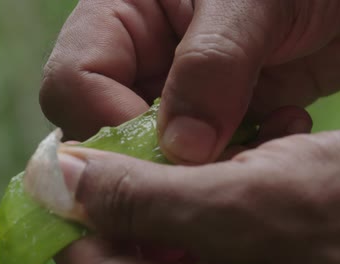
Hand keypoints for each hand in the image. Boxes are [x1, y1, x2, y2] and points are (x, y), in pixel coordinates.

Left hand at [39, 115, 339, 263]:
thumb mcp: (254, 201)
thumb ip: (147, 201)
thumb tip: (58, 182)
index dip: (68, 216)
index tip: (60, 163)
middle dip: (107, 218)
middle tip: (111, 165)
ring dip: (143, 212)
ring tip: (157, 170)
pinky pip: (182, 259)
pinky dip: (177, 214)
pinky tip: (198, 187)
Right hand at [40, 0, 339, 163]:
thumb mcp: (252, 2)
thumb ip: (209, 66)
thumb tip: (182, 149)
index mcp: (116, 15)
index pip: (72, 81)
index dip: (105, 121)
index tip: (167, 148)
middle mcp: (130, 59)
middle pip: (94, 128)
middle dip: (144, 158)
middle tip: (200, 171)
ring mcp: (165, 94)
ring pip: (142, 155)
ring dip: (189, 170)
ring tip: (247, 155)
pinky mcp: (202, 121)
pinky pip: (189, 163)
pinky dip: (222, 168)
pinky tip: (267, 145)